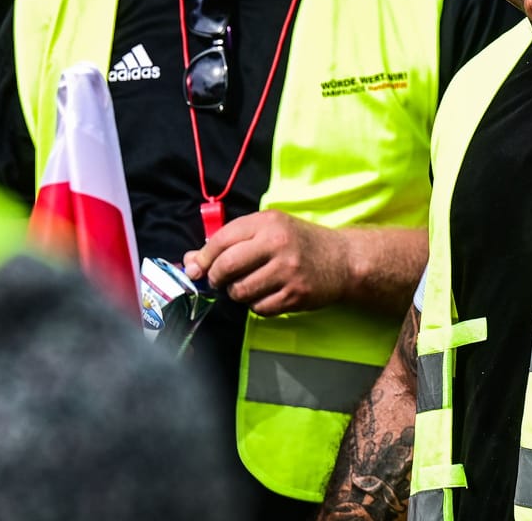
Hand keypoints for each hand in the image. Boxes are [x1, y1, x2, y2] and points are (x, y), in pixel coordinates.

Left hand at [184, 210, 352, 315]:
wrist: (343, 260)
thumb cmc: (299, 243)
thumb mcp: (268, 230)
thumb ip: (230, 242)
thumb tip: (189, 262)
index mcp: (268, 222)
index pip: (221, 241)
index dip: (202, 258)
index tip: (197, 269)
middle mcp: (278, 244)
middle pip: (226, 267)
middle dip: (216, 278)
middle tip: (220, 280)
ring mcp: (288, 271)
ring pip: (240, 291)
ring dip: (238, 293)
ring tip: (250, 285)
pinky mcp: (295, 295)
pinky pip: (259, 308)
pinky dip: (257, 305)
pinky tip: (268, 294)